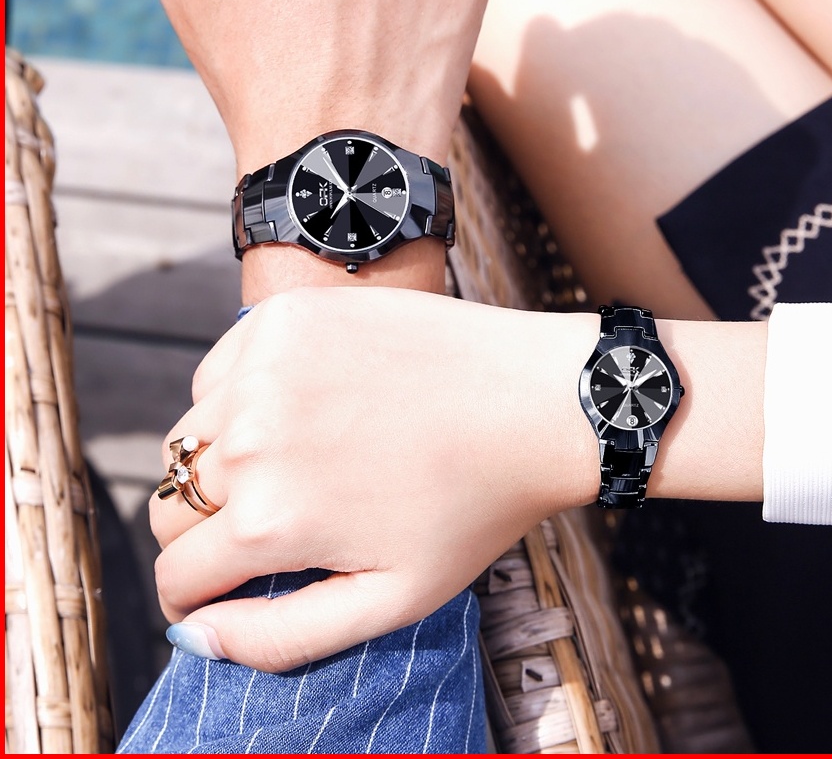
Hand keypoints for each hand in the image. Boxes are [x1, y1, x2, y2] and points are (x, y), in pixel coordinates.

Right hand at [149, 288, 599, 671]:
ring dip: (224, 459)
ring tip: (300, 461)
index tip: (230, 584)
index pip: (175, 574)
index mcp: (271, 518)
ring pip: (189, 436)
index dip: (197, 593)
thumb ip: (280, 637)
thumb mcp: (391, 599)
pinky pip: (220, 371)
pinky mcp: (284, 316)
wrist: (535, 399)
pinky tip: (305, 404)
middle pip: (173, 504)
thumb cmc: (474, 506)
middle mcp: (251, 437)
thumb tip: (192, 637)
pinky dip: (241, 396)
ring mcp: (265, 365)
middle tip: (278, 518)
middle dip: (209, 529)